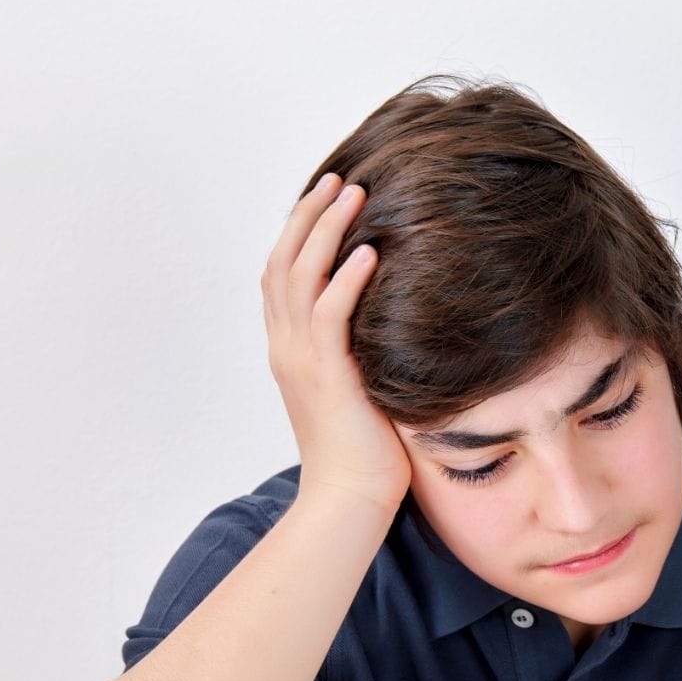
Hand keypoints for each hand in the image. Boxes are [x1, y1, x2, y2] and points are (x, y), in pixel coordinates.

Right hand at [261, 172, 410, 513]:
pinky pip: (330, 316)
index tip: (326, 199)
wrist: (349, 501)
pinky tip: (370, 252)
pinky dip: (345, 279)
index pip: (281, 276)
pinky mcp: (328, 378)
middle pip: (283, 262)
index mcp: (290, 350)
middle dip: (309, 215)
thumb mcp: (362, 390)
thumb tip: (400, 325)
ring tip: (354, 194)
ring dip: (327, 231)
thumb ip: (365, 353)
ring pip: (300, 277)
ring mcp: (301, 361)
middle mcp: (287, 348)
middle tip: (339, 179)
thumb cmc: (365, 455)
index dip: (298, 232)